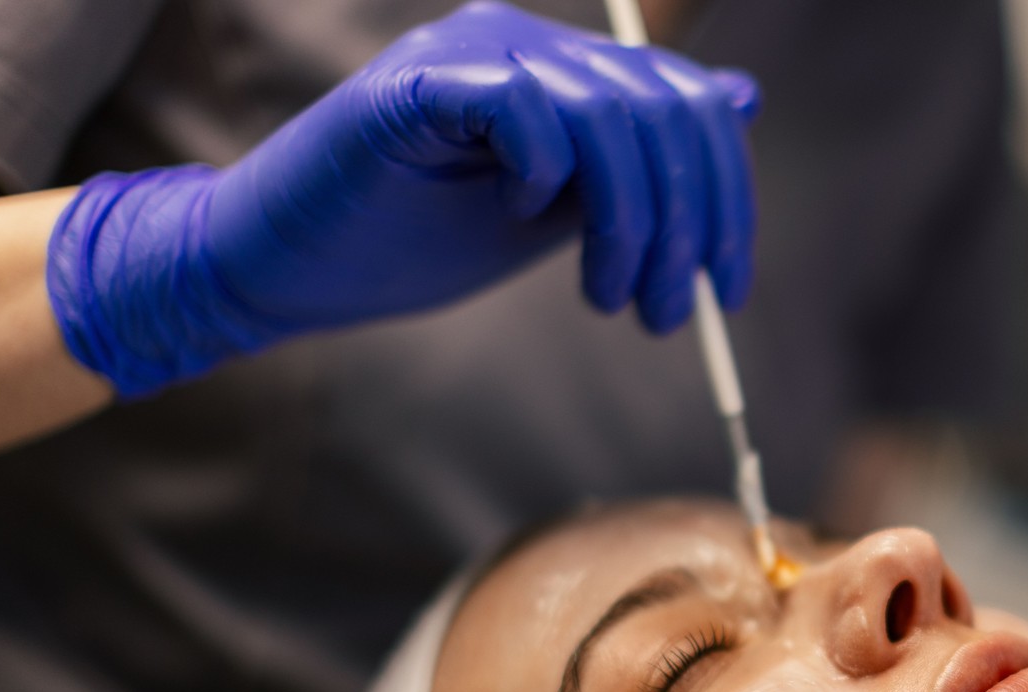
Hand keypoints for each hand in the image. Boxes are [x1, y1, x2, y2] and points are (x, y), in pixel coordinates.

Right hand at [46, 0, 758, 397]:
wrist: (289, 266)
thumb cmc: (414, 240)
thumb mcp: (558, 214)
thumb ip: (637, 170)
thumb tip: (739, 100)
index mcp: (564, 70)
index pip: (687, 105)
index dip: (728, 198)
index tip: (726, 290)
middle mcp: (522, 41)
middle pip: (662, 111)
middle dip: (686, 227)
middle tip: (666, 315)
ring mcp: (467, 55)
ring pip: (607, 116)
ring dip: (628, 225)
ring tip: (607, 300)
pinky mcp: (411, 86)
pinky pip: (519, 106)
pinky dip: (542, 172)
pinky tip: (518, 216)